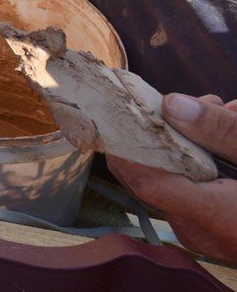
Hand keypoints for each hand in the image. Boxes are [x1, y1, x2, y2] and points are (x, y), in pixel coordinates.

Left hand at [110, 93, 236, 263]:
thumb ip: (223, 132)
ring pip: (184, 180)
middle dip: (170, 131)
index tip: (110, 106)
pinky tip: (233, 136)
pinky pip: (202, 192)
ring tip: (225, 110)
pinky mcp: (223, 230)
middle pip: (161, 174)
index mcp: (211, 213)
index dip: (120, 142)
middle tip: (199, 100)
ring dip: (197, 143)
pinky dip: (211, 163)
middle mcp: (201, 230)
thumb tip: (173, 105)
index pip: (142, 178)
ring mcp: (211, 234)